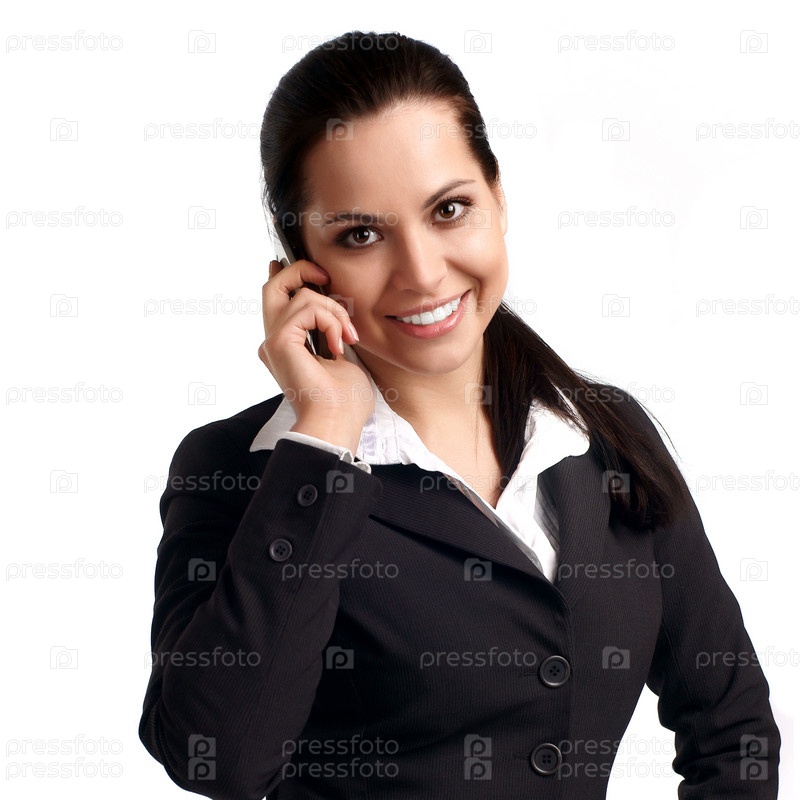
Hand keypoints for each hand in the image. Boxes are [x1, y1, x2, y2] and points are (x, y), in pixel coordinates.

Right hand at [258, 258, 375, 447]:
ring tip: (347, 338)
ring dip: (334, 311)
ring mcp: (273, 342)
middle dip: (299, 270)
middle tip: (324, 276)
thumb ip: (334, 332)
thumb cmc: (345, 401)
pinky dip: (331, 321)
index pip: (279, 301)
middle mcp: (274, 343)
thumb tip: (337, 312)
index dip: (292, 277)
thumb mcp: (343, 356)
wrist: (338, 422)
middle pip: (272, 287)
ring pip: (299, 295)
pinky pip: (306, 308)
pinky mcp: (279, 342)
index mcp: (287, 348)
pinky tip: (339, 346)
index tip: (320, 273)